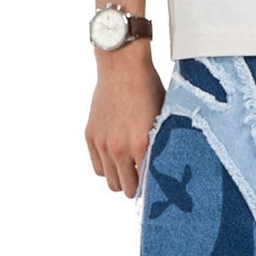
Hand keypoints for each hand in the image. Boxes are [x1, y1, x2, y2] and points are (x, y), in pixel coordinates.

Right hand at [86, 54, 165, 197]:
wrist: (122, 67)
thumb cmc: (147, 88)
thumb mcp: (162, 117)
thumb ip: (161, 143)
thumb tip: (165, 163)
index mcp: (140, 144)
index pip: (146, 183)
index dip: (152, 187)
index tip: (156, 184)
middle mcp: (118, 147)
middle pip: (125, 188)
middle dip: (135, 186)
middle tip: (142, 177)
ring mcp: (102, 143)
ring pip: (109, 180)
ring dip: (120, 178)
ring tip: (129, 168)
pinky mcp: (91, 136)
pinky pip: (97, 166)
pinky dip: (106, 167)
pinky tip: (116, 157)